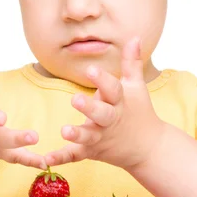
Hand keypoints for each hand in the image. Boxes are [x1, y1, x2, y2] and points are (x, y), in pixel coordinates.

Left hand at [43, 36, 165, 170]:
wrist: (149, 148)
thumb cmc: (138, 111)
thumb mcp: (136, 86)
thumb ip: (131, 62)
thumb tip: (135, 36)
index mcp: (120, 102)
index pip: (112, 89)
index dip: (101, 79)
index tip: (89, 69)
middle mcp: (111, 120)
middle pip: (101, 114)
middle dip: (89, 108)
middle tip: (75, 100)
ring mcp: (101, 137)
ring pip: (88, 137)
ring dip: (77, 134)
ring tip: (64, 130)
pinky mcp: (92, 151)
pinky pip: (75, 155)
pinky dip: (62, 158)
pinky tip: (47, 159)